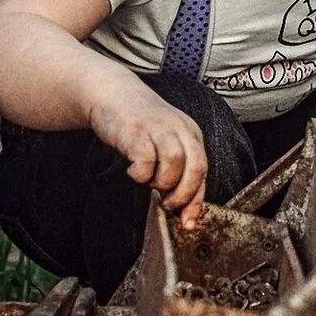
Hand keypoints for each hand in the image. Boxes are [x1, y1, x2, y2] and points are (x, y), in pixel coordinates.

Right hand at [88, 80, 209, 226]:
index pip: (203, 171)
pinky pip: (145, 161)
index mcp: (190, 133)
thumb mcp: (164, 142)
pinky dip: (140, 173)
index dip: (196, 200)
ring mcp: (158, 128)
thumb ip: (175, 169)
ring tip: (148, 181)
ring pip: (175, 164)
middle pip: (195, 167)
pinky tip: (132, 169)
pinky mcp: (136, 131)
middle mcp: (179, 129)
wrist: (112, 94)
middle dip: (182, 194)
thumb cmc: (138, 124)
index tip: (187, 222)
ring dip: (162, 182)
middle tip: (167, 205)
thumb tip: (181, 208)